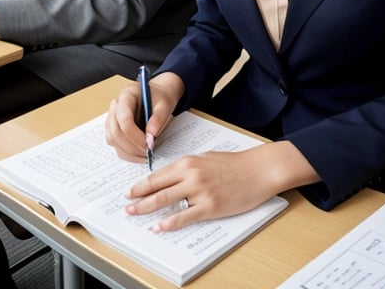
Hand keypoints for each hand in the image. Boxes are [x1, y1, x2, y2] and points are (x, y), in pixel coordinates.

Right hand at [105, 72, 184, 162]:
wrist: (157, 97)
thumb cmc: (160, 98)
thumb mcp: (165, 104)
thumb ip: (158, 118)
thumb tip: (150, 137)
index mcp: (126, 96)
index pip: (123, 118)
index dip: (134, 135)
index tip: (148, 145)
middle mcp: (115, 107)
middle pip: (115, 131)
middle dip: (131, 147)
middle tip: (148, 154)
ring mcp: (112, 118)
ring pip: (113, 140)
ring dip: (129, 152)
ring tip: (146, 155)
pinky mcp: (114, 129)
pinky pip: (116, 144)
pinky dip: (127, 153)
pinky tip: (140, 155)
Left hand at [124, 141, 319, 232]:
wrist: (257, 170)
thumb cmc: (233, 163)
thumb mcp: (205, 158)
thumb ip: (187, 167)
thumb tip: (170, 178)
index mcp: (188, 162)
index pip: (157, 175)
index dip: (141, 185)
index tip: (130, 191)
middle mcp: (190, 175)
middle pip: (157, 189)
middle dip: (139, 198)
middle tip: (126, 206)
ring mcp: (200, 192)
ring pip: (167, 202)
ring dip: (148, 210)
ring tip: (136, 215)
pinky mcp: (211, 207)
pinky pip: (185, 217)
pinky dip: (170, 223)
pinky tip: (160, 227)